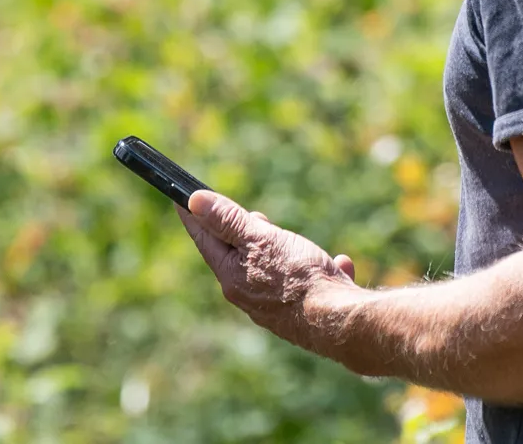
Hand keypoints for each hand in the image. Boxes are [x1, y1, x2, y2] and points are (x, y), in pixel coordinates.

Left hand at [177, 189, 362, 355]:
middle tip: (252, 216)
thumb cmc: (299, 276)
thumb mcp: (260, 239)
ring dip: (277, 253)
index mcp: (232, 276)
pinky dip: (317, 272)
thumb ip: (228, 220)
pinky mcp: (302, 315)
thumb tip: (194, 201)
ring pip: (270, 272)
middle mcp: (247, 296)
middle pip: (237, 257)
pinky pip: (306, 287)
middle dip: (240, 234)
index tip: (182, 200)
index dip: (194, 217)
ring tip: (288, 239)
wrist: (340, 321)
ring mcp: (274, 308)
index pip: (205, 240)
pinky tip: (340, 264)